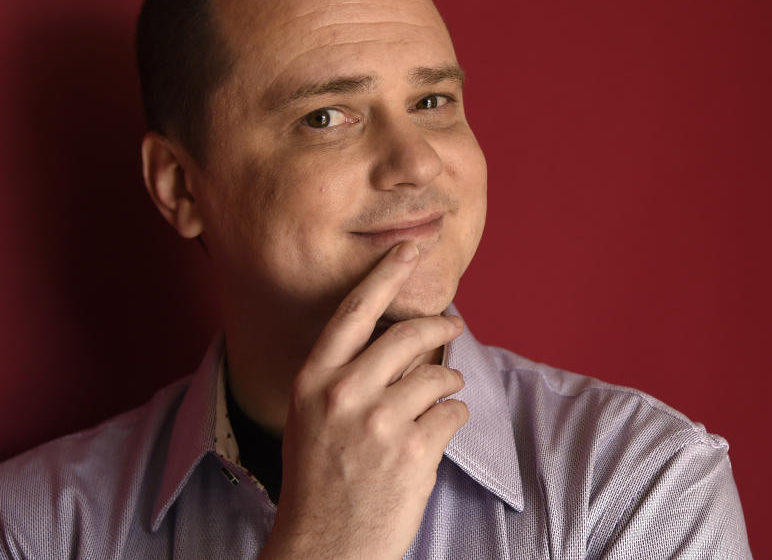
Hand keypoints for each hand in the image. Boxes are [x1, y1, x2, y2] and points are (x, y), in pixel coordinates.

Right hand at [258, 241, 468, 559]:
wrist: (325, 547)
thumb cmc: (319, 479)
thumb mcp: (311, 417)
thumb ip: (346, 375)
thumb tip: (401, 339)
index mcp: (312, 380)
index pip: (353, 311)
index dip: (385, 274)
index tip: (409, 248)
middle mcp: (342, 393)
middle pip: (408, 335)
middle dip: (440, 326)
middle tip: (454, 324)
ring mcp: (379, 422)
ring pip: (438, 375)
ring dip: (448, 382)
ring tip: (442, 396)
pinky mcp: (413, 450)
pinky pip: (452, 412)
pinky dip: (452, 418)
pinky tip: (436, 434)